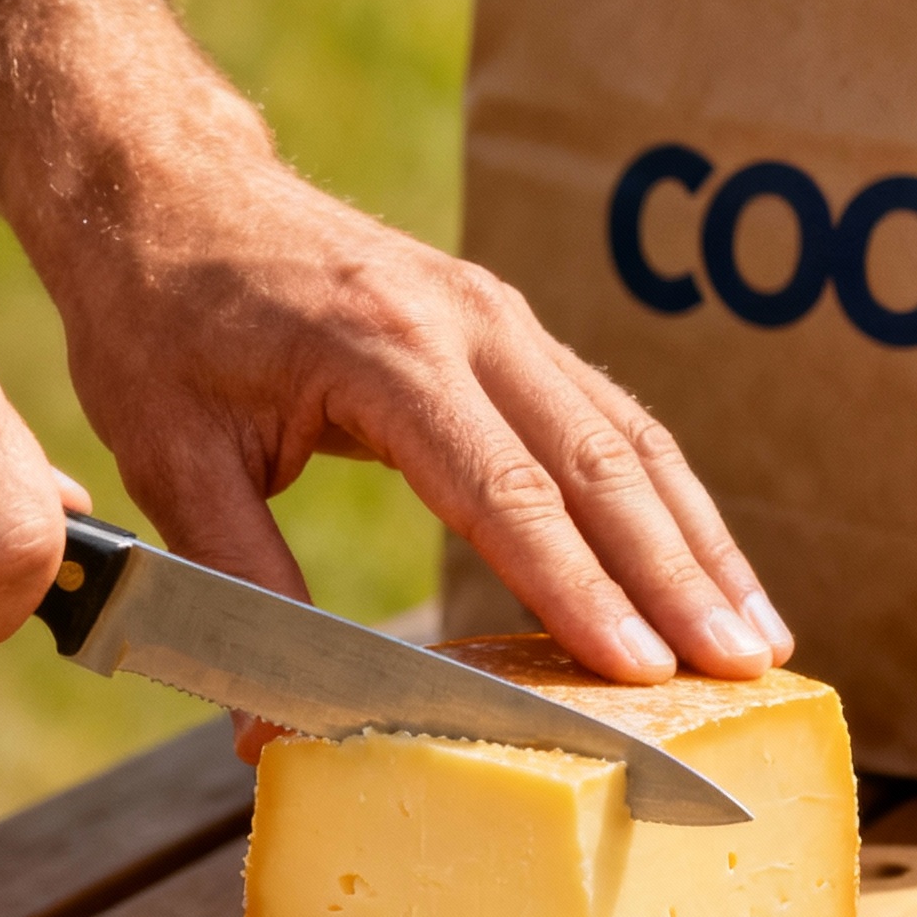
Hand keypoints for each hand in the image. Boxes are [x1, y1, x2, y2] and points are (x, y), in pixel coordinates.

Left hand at [55, 150, 794, 699]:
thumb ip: (237, 586)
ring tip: (756, 634)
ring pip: (628, 436)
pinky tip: (705, 566)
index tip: (638, 669)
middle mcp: (467, 322)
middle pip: (600, 463)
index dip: (577, 589)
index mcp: (384, 352)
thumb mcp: (172, 456)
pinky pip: (611, 416)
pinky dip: (668, 498)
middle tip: (742, 667)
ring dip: (698, 541)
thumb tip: (267, 731)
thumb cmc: (159, 320)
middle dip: (677, 575)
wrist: (166, 186)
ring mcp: (500, 314)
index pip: (506, 491)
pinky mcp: (511, 325)